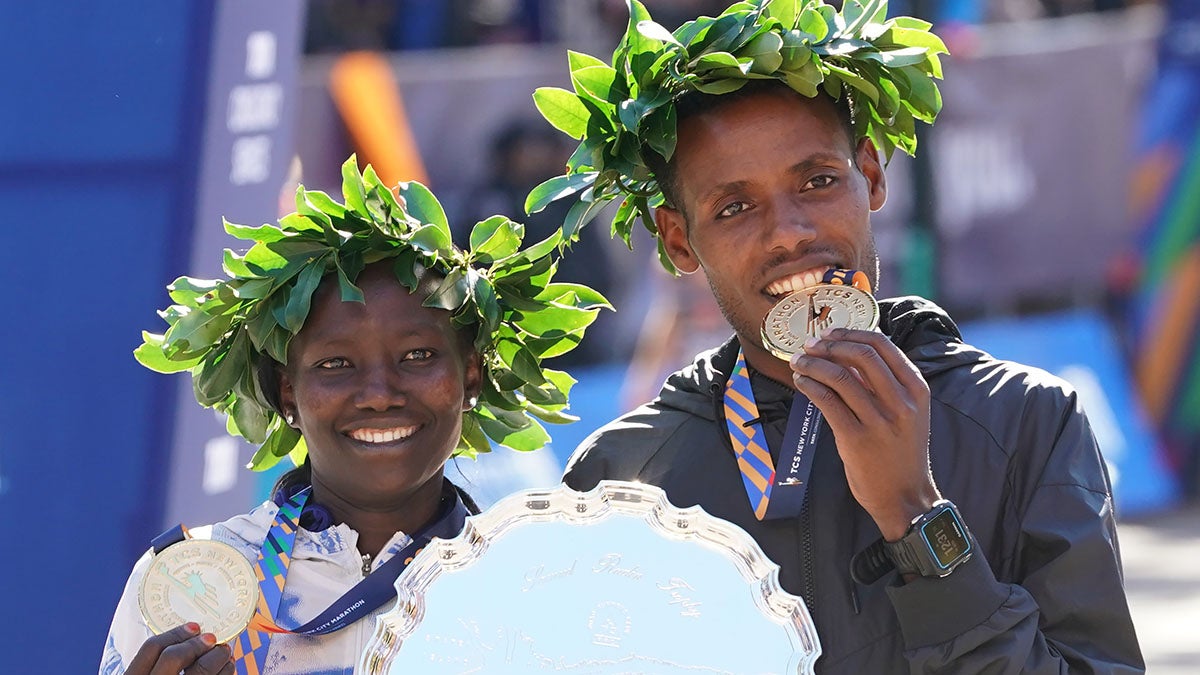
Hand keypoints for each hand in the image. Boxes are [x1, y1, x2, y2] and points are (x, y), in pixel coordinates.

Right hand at [124, 623, 233, 674]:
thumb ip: (156, 664)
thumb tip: (189, 637)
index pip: (150, 648)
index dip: (174, 633)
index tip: (194, 626)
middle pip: (173, 657)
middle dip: (196, 644)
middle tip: (211, 638)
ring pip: (200, 671)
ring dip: (218, 658)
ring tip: (224, 652)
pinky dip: (225, 672)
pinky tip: (227, 668)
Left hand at [790, 328, 939, 540]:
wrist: (905, 496)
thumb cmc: (901, 452)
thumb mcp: (908, 413)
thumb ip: (886, 384)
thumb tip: (853, 350)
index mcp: (916, 390)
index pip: (883, 346)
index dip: (852, 334)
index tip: (831, 334)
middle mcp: (901, 403)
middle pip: (861, 355)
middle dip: (830, 345)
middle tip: (811, 345)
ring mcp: (879, 421)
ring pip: (839, 377)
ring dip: (812, 364)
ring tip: (798, 362)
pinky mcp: (855, 439)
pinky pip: (827, 401)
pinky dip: (809, 386)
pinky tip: (801, 382)